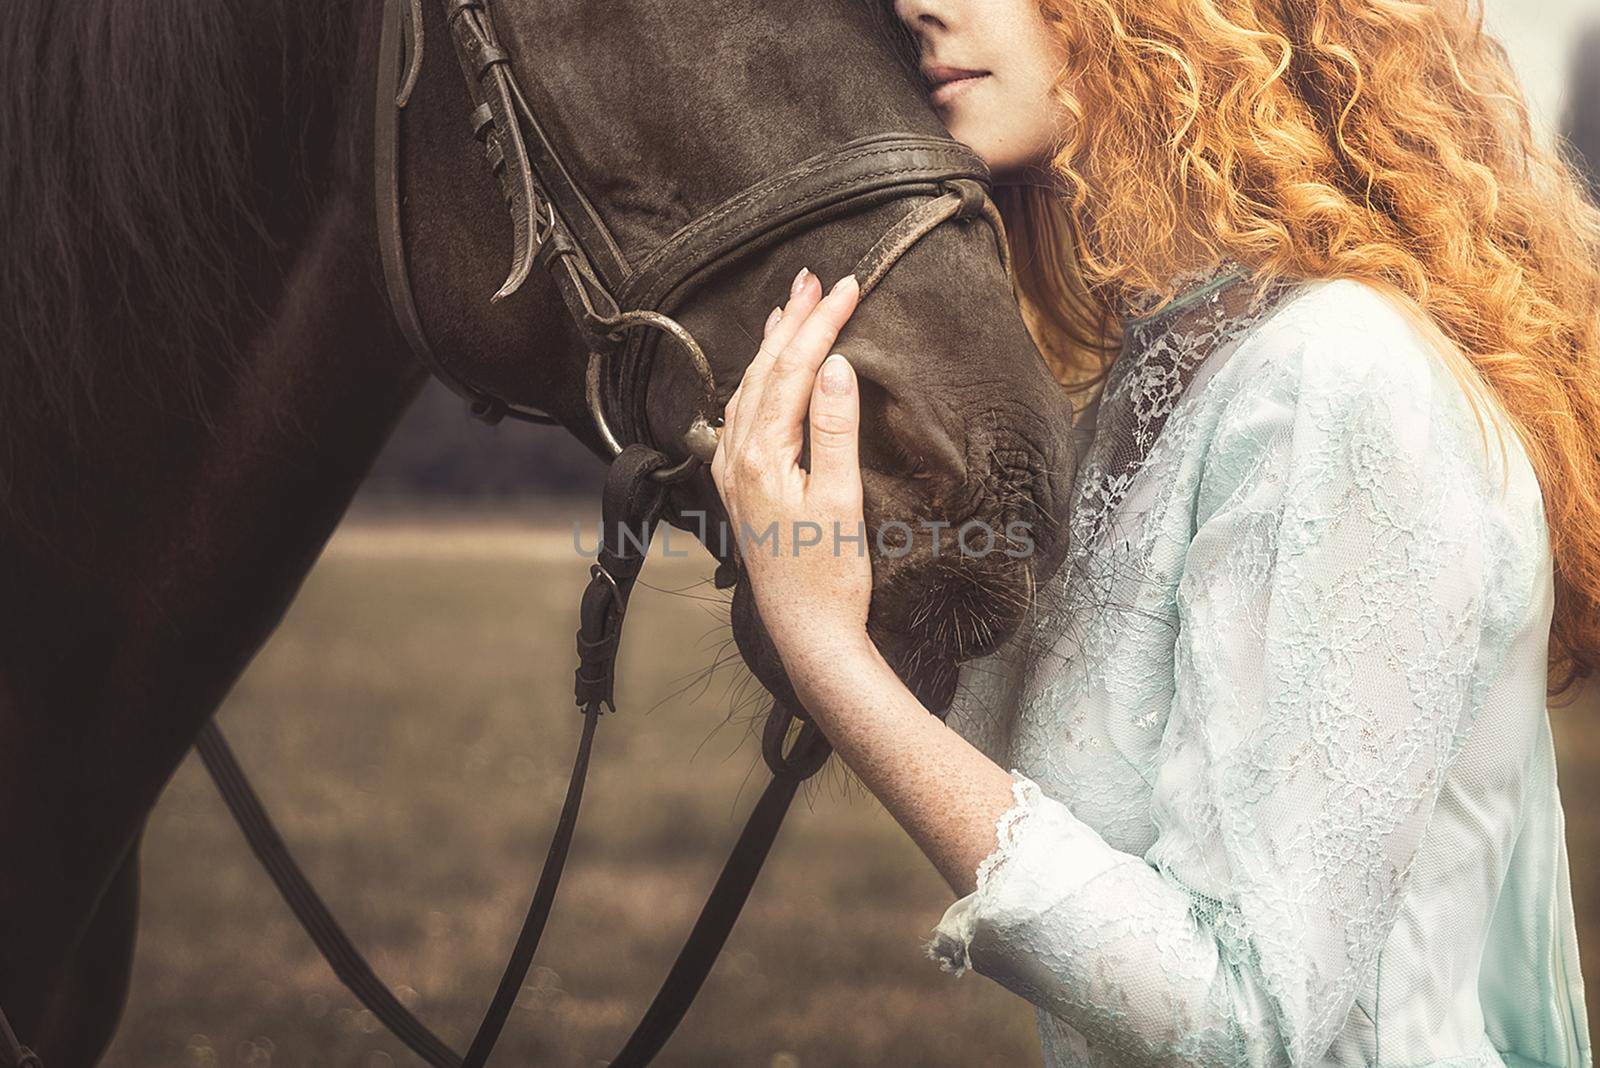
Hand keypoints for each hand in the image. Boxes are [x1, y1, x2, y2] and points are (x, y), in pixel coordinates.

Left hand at [710, 266, 874, 686]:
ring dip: (773, 344)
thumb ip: (835, 431)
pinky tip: (769, 370)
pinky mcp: (740, 486)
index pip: (792, 370)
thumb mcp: (841, 501)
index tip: (847, 285)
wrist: (805, 634)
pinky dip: (760, 378)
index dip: (820, 324)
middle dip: (792, 320)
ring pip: (748, 388)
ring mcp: (732, 471)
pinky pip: (743, 413)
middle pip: (763, 370)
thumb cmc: (829, 576)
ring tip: (793, 305)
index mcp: (760, 456)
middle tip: (816, 277)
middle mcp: (736, 457)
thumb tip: (835, 366)